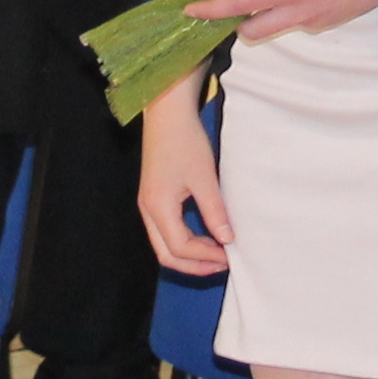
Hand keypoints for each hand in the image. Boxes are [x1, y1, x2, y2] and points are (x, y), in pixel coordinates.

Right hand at [137, 94, 230, 273]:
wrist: (167, 113)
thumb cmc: (185, 141)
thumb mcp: (204, 178)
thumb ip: (214, 212)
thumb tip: (227, 240)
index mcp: (158, 207)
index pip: (180, 247)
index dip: (205, 257)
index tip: (229, 256)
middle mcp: (148, 210)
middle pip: (166, 253)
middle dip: (194, 265)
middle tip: (222, 265)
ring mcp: (148, 204)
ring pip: (164, 244)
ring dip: (189, 254)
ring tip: (216, 253)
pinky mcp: (153, 196)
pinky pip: (166, 230)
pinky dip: (185, 240)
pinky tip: (205, 236)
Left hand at [189, 0, 377, 42]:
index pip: (238, 6)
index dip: (211, 9)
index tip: (191, 11)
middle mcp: (298, 15)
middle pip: (252, 32)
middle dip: (236, 21)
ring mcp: (316, 23)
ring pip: (277, 26)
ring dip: (265, 13)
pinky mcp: (331, 23)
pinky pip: (299, 20)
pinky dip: (291, 7)